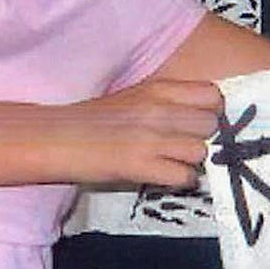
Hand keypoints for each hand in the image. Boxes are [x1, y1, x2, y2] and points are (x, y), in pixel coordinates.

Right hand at [59, 78, 223, 189]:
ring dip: (190, 161)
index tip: (198, 121)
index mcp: (158, 88)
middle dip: (201, 138)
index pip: (212, 94)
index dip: (210, 111)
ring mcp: (151, 138)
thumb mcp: (133, 97)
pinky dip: (178, 180)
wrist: (57, 138)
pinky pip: (184, 176)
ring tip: (170, 161)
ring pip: (200, 152)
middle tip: (182, 145)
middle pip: (210, 125)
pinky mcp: (141, 166)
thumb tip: (198, 115)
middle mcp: (159, 110)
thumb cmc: (94, 119)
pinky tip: (162, 176)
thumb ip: (166, 101)